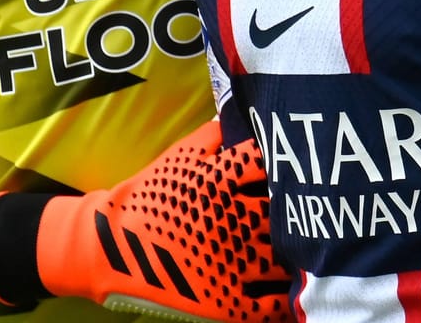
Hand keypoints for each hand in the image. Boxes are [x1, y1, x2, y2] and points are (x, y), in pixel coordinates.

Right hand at [36, 122, 291, 321]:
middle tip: (311, 211)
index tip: (300, 168)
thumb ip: (212, 137)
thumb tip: (239, 118)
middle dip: (302, 211)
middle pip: (288, 212)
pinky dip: (288, 298)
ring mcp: (231, 261)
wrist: (109, 248)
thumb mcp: (177, 157)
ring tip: (309, 251)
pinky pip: (272, 303)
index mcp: (223, 181)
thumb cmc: (146, 198)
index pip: (272, 164)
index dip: (290, 164)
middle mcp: (232, 219)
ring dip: (300, 254)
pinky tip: (294, 290)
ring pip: (288, 258)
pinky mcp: (226, 299)